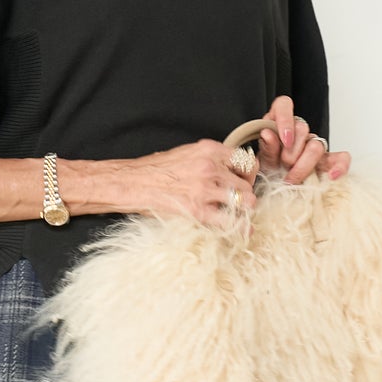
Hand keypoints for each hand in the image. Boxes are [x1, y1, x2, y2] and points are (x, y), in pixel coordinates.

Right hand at [130, 139, 259, 225]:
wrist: (133, 182)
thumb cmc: (155, 170)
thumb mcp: (186, 153)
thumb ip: (209, 159)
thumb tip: (227, 169)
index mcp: (209, 150)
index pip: (245, 160)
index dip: (248, 174)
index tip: (243, 181)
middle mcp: (211, 167)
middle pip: (247, 183)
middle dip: (247, 194)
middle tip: (239, 201)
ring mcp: (206, 189)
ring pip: (245, 201)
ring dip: (244, 209)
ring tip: (237, 214)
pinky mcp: (198, 210)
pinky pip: (230, 221)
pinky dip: (240, 228)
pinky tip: (244, 231)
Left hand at [256, 95, 350, 184]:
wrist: (274, 187)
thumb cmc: (267, 170)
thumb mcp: (261, 159)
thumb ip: (266, 147)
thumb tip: (268, 133)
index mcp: (278, 122)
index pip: (284, 105)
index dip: (285, 120)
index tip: (284, 140)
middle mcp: (298, 129)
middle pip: (302, 128)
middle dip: (290, 153)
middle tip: (282, 167)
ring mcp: (314, 144)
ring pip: (317, 145)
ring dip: (303, 165)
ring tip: (292, 179)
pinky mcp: (327, 160)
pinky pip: (341, 158)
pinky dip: (339, 167)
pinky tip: (332, 176)